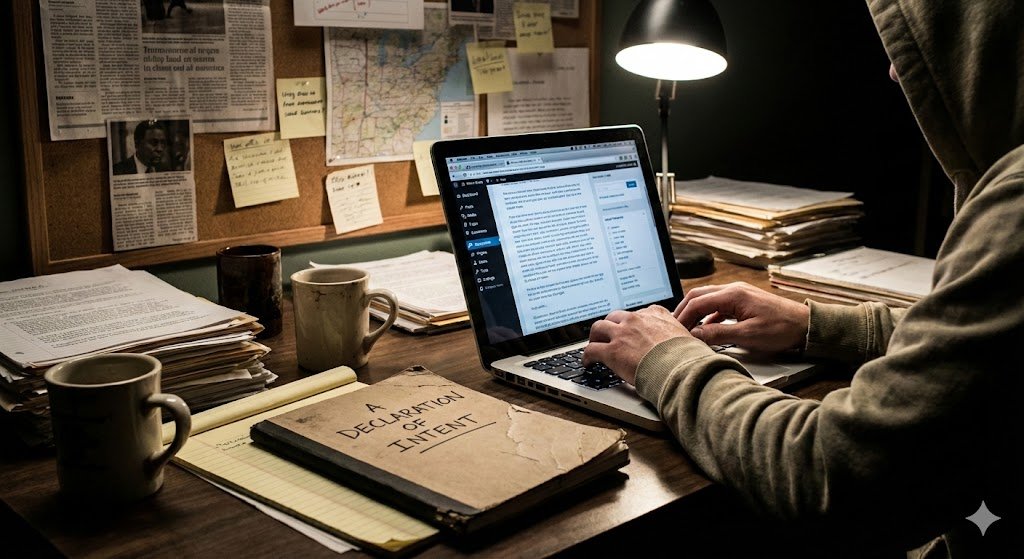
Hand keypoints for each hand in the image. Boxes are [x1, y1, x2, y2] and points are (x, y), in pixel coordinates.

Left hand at [583, 305, 689, 384]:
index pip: (639, 312)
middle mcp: (637, 319)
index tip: (632, 328)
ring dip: (595, 336)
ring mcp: (622, 333)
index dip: (633, 322)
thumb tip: (687, 345)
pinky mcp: (612, 351)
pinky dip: (587, 356)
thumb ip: (680, 336)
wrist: (680, 368)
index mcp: (656, 314)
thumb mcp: (688, 338)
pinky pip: (591, 350)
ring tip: (594, 344)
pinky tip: (588, 362)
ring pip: (598, 328)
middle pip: (615, 316)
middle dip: (610, 325)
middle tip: (608, 335)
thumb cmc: (689, 357)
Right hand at [673, 282, 808, 353]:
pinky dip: (707, 315)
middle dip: (683, 311)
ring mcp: (739, 294)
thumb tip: (694, 335)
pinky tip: (705, 328)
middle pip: (698, 296)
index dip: (682, 317)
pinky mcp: (744, 302)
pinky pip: (718, 305)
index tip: (674, 331)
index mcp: (733, 294)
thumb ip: (718, 334)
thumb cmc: (782, 329)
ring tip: (685, 327)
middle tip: (673, 327)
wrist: (806, 326)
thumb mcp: (748, 335)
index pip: (697, 302)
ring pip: (707, 299)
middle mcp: (734, 290)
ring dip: (694, 312)